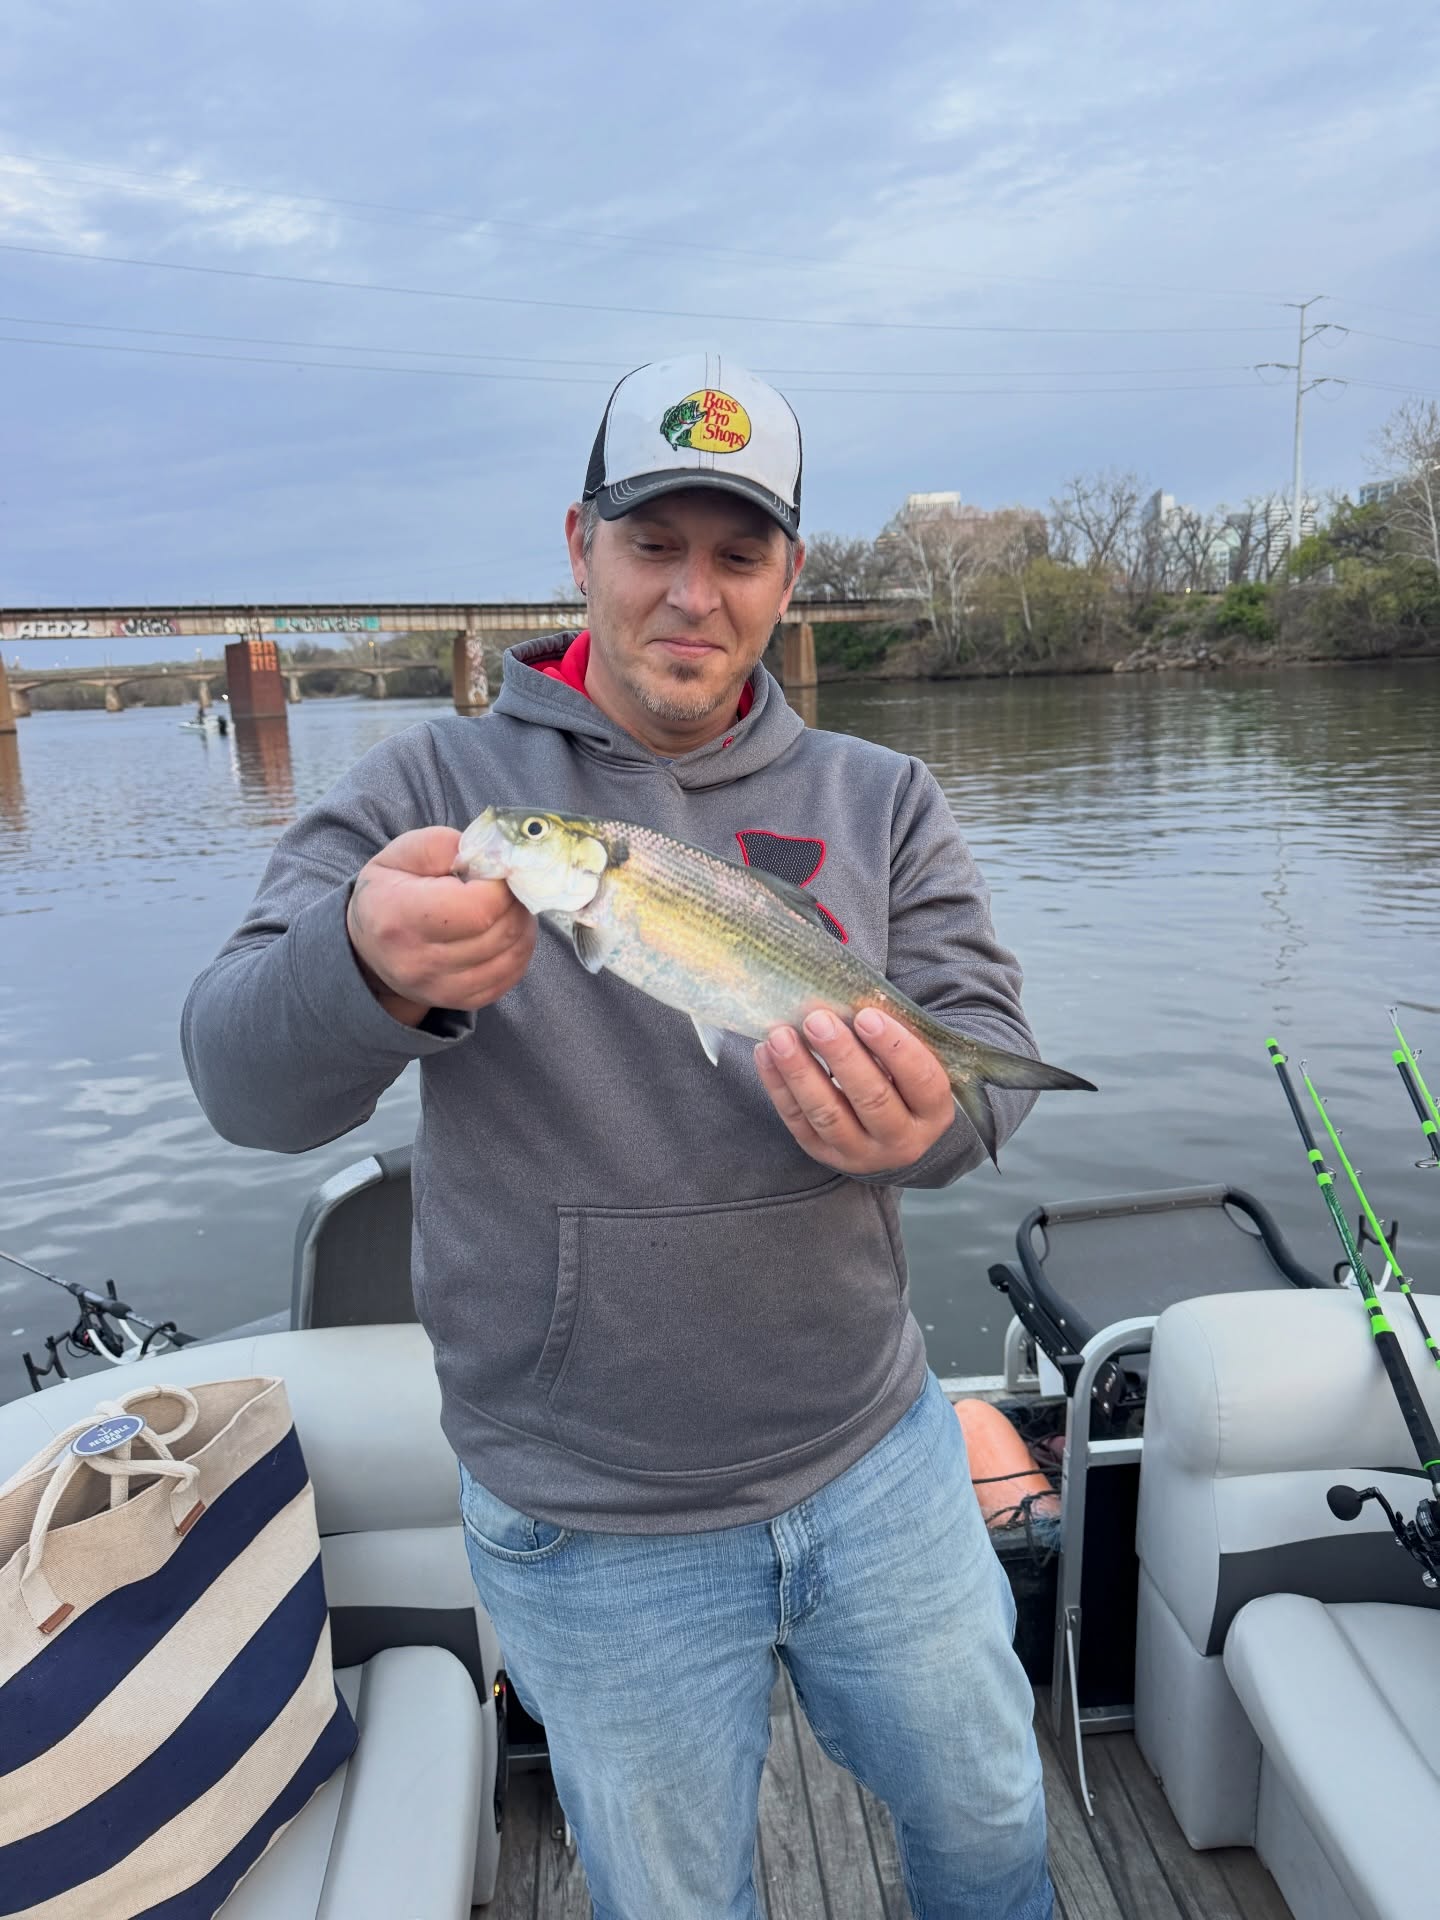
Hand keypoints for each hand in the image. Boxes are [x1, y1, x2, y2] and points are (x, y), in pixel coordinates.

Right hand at [346, 827, 535, 1026]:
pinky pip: (510, 977)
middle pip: (500, 932)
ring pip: (512, 956)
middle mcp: (419, 961)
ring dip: (522, 925)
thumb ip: (445, 846)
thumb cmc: (389, 892)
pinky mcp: (459, 1002)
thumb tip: (491, 856)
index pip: (478, 908)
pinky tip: (505, 932)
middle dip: (515, 902)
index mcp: (400, 918)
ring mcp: (440, 988)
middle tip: (509, 886)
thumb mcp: (403, 854)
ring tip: (508, 906)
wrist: (367, 948)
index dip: (501, 886)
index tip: (497, 871)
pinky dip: (518, 951)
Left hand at [754, 1008, 954, 1175]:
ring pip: (828, 1116)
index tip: (866, 1016)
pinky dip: (778, 1086)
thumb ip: (891, 1039)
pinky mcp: (823, 1154)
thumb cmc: (901, 1082)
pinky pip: (797, 1122)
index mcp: (933, 1113)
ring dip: (801, 1073)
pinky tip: (766, 1053)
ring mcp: (860, 1153)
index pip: (921, 1080)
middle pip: (872, 1099)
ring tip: (780, 1036)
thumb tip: (849, 1000)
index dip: (894, 1047)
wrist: (889, 1133)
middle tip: (817, 1020)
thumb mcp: (911, 1064)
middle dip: (841, 1057)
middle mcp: (902, 1141)